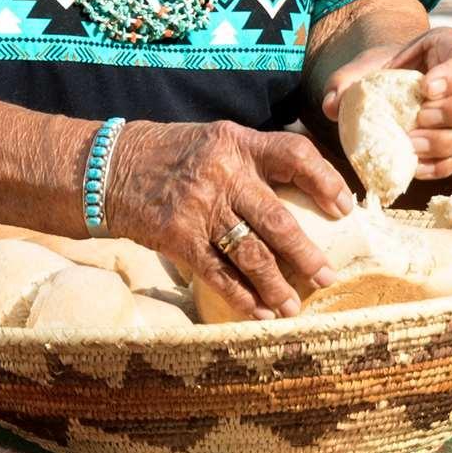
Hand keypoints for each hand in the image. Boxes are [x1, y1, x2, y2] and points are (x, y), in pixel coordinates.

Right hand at [102, 118, 354, 319]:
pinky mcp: (177, 237)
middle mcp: (222, 173)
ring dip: (277, 285)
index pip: (294, 154)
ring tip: (294, 306)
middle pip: (277, 218)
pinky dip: (241, 297)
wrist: (106, 169)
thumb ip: (251, 157)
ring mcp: (199, 207)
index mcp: (237, 142)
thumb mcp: (213, 140)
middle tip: (328, 276)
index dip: (326, 179)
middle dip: (307, 254)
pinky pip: (218, 273)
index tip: (345, 206)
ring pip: (251, 253)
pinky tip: (259, 312)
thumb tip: (302, 182)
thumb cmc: (168, 154)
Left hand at [320, 27, 451, 179]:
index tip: (425, 88)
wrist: (400, 90)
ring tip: (412, 145)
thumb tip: (333, 105)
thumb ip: (347, 81)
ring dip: (447, 141)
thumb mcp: (368, 68)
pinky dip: (442, 164)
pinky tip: (416, 166)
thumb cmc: (388, 74)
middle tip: (419, 118)